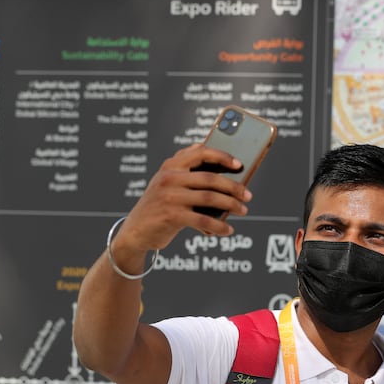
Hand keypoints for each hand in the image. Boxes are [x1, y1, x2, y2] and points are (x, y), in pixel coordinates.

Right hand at [115, 144, 252, 253]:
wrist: (135, 231)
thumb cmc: (160, 206)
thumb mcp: (169, 185)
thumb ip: (189, 173)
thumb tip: (225, 171)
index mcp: (170, 166)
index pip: (200, 152)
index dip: (222, 156)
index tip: (240, 164)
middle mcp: (169, 178)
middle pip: (210, 178)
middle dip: (234, 187)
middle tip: (248, 195)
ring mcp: (169, 196)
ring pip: (210, 198)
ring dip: (231, 205)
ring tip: (243, 210)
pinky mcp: (171, 216)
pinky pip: (203, 219)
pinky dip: (219, 226)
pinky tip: (228, 230)